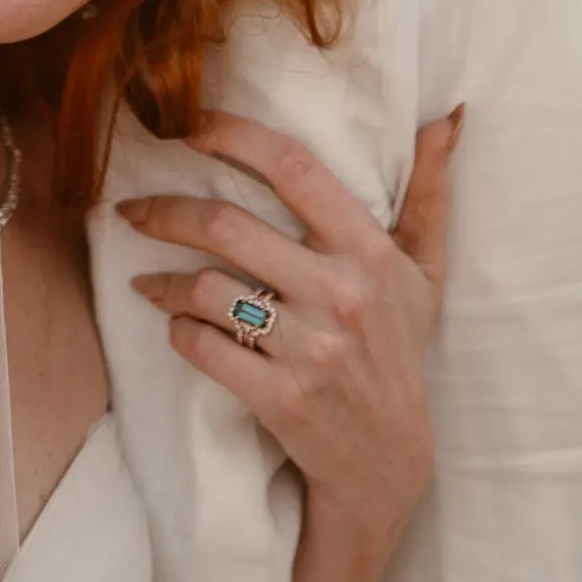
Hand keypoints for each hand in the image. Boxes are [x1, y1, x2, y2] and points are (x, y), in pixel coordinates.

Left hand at [119, 106, 459, 543]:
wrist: (388, 464)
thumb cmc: (399, 352)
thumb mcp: (423, 273)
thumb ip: (428, 193)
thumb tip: (448, 117)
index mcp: (369, 251)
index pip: (293, 168)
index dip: (233, 135)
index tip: (188, 124)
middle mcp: (340, 292)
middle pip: (228, 225)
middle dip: (167, 211)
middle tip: (133, 210)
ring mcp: (310, 349)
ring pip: (207, 289)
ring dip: (164, 283)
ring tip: (147, 281)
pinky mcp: (280, 398)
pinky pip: (204, 347)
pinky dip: (179, 332)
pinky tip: (177, 327)